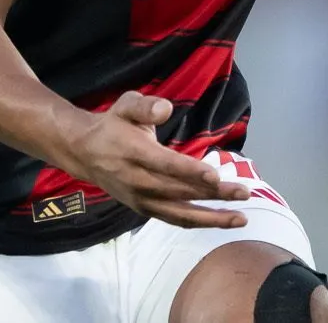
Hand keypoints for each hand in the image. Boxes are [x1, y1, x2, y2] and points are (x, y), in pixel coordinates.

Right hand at [57, 92, 250, 228]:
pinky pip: (173, 219)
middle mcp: (138, 181)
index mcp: (134, 152)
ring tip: (241, 218)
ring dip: (212, 218)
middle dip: (213, 194)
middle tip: (244, 192)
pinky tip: (221, 221)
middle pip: (180, 191)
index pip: (166, 165)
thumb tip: (166, 108)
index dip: (191, 172)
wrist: (84, 153)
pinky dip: (197, 222)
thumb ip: (144, 106)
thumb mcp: (124, 105)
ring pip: (179, 213)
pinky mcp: (144, 210)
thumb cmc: (112, 125)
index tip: (215, 176)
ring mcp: (141, 199)